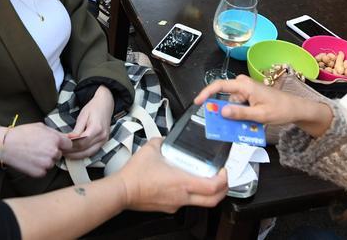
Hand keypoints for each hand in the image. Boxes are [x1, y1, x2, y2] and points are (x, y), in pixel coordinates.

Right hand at [0, 123, 73, 177]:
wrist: (6, 145)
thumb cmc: (21, 134)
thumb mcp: (40, 127)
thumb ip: (55, 133)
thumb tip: (66, 138)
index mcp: (55, 140)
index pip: (69, 145)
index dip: (62, 144)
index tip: (56, 144)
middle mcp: (53, 152)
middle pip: (59, 154)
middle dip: (52, 152)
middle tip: (39, 147)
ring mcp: (46, 164)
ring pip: (51, 163)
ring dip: (45, 160)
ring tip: (33, 153)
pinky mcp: (40, 173)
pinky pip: (44, 170)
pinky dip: (39, 167)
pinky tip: (30, 160)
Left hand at [65, 87, 113, 158]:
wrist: (105, 104)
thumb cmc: (94, 107)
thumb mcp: (82, 116)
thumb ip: (76, 130)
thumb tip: (69, 140)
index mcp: (97, 129)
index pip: (81, 143)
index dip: (70, 146)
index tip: (62, 147)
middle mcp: (102, 137)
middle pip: (85, 150)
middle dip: (72, 153)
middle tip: (61, 152)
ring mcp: (104, 140)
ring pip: (89, 154)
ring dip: (77, 156)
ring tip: (67, 154)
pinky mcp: (104, 142)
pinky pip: (93, 151)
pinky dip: (83, 154)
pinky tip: (75, 153)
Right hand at [113, 139, 228, 211]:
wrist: (122, 191)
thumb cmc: (135, 174)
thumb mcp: (152, 148)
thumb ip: (163, 141)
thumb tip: (166, 139)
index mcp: (183, 182)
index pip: (214, 186)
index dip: (224, 179)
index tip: (223, 171)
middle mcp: (183, 196)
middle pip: (214, 200)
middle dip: (223, 190)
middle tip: (222, 179)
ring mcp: (176, 204)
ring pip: (200, 202)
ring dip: (207, 193)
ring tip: (204, 180)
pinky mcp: (168, 207)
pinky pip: (185, 203)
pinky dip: (190, 194)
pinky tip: (182, 185)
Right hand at [194, 75, 327, 127]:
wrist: (296, 109)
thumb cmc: (281, 109)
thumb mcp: (259, 115)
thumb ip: (240, 113)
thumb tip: (222, 111)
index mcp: (245, 85)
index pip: (220, 85)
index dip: (206, 93)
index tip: (197, 102)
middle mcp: (244, 85)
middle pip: (225, 97)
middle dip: (223, 111)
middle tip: (223, 125)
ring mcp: (247, 90)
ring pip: (232, 104)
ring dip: (234, 116)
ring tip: (242, 127)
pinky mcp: (250, 96)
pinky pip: (239, 106)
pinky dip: (240, 115)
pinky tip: (247, 124)